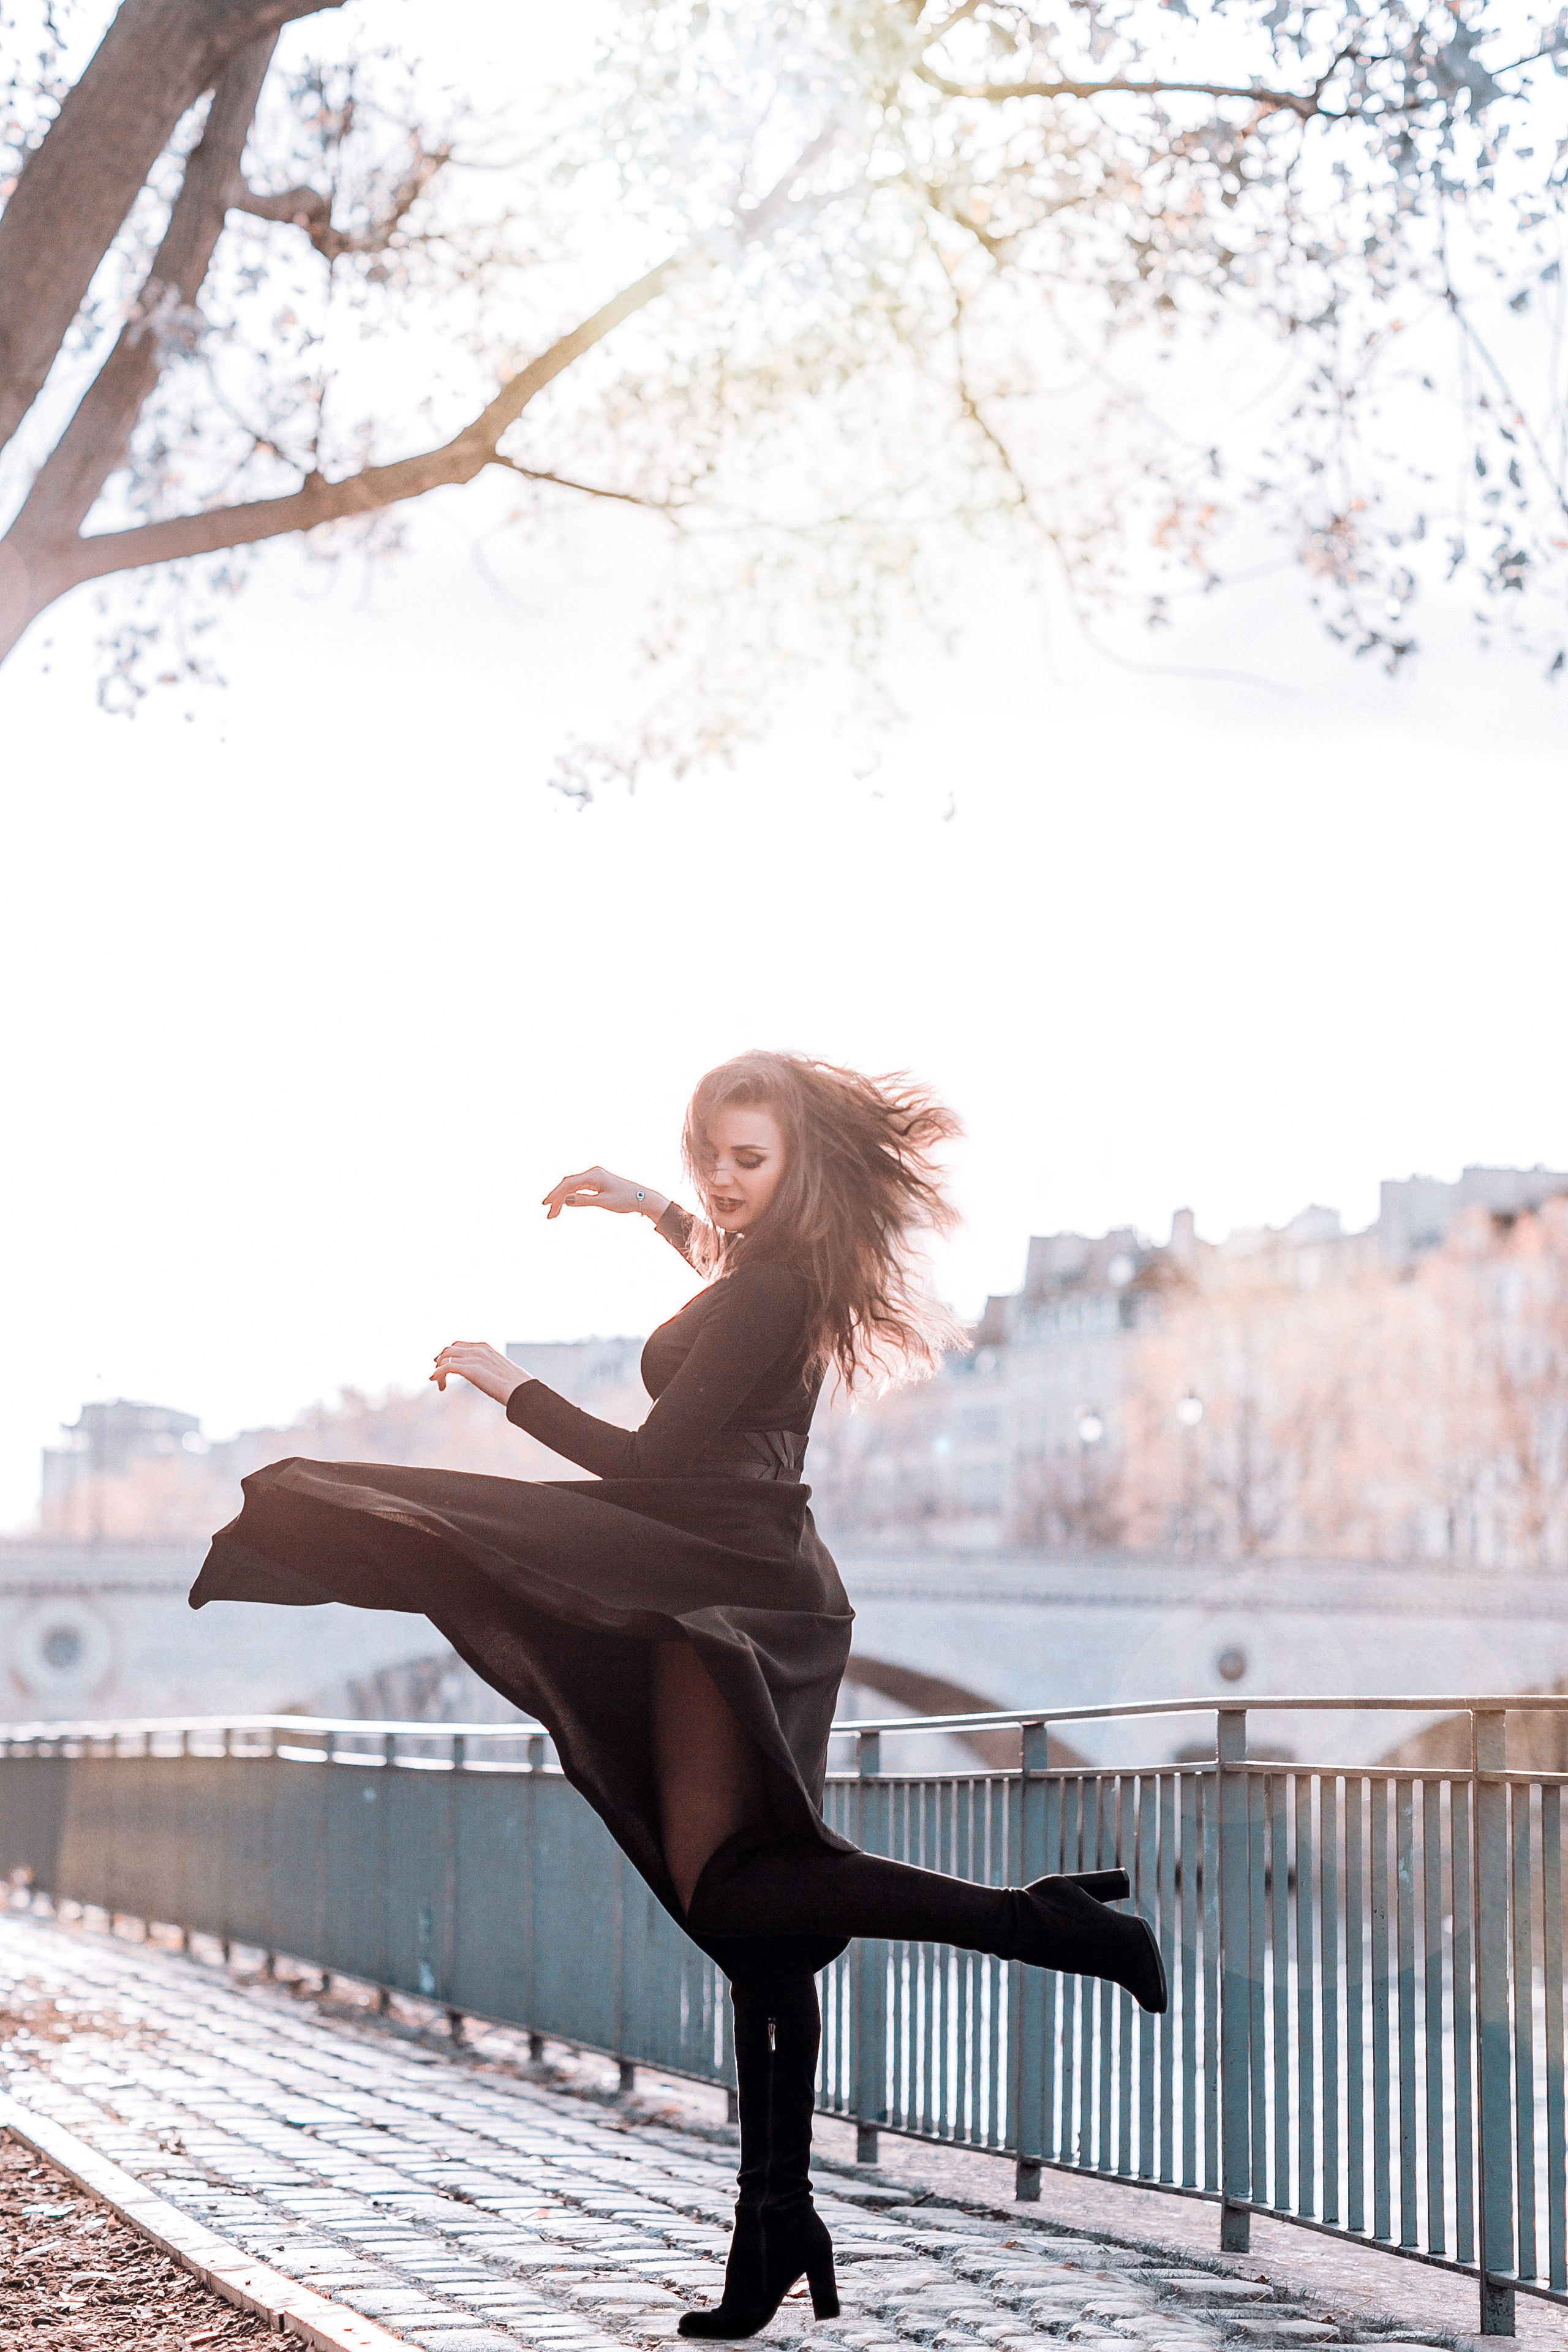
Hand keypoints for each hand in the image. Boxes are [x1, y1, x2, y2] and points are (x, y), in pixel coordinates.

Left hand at [430, 1341, 524, 1403]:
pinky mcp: (470, 1370)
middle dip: (439, 1361)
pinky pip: (446, 1368)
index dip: (447, 1354)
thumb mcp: (500, 1370)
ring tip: (439, 1384)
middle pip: (448, 1349)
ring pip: (445, 1358)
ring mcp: (473, 1358)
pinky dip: (438, 1375)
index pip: (458, 1345)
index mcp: (484, 1347)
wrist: (521, 1390)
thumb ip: (490, 1368)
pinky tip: (440, 1386)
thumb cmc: (514, 1384)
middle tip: (436, 1375)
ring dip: (438, 1371)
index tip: (442, 1364)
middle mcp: (477, 1349)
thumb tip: (488, 1376)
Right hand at [542, 1165, 668, 1221]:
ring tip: (554, 1213)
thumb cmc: (625, 1199)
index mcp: (594, 1175)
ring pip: (573, 1188)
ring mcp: (595, 1178)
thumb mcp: (604, 1202)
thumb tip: (566, 1200)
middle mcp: (593, 1173)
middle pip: (568, 1185)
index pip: (569, 1184)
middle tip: (549, 1214)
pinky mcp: (597, 1183)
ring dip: (563, 1200)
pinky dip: (571, 1197)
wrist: (642, 1198)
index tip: (546, 1205)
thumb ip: (584, 1200)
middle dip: (557, 1199)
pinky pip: (579, 1189)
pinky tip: (565, 1205)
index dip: (556, 1194)